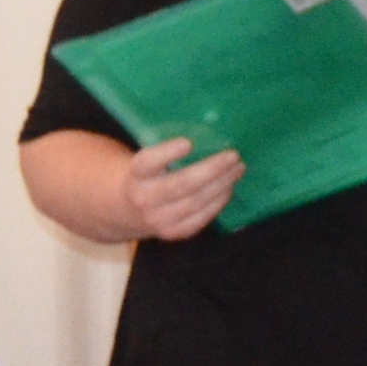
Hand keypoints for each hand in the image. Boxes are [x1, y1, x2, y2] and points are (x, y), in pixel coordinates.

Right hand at [120, 135, 247, 242]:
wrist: (128, 209)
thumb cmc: (148, 175)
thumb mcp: (148, 160)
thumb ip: (168, 150)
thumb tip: (211, 133)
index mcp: (135, 174)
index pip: (148, 163)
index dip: (167, 153)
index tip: (188, 142)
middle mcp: (143, 198)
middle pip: (182, 184)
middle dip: (212, 169)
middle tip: (233, 155)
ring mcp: (158, 220)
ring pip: (196, 202)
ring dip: (222, 185)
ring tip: (237, 169)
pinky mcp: (173, 233)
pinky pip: (201, 218)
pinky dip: (218, 202)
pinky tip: (228, 188)